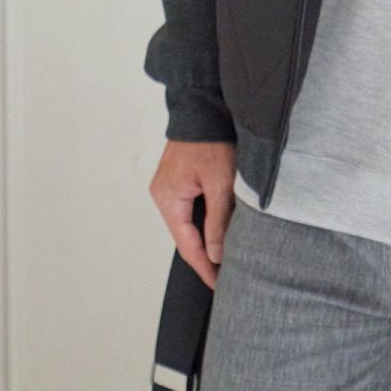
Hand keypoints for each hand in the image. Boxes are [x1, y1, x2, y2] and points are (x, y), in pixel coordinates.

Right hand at [148, 140, 235, 290]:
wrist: (204, 104)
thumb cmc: (211, 139)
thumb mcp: (220, 182)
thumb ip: (218, 221)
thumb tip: (217, 256)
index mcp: (168, 199)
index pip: (188, 246)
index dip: (205, 268)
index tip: (220, 286)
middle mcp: (164, 195)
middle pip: (186, 236)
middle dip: (206, 256)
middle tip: (227, 276)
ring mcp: (170, 186)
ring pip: (190, 222)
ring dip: (207, 237)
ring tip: (227, 257)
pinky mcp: (180, 178)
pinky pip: (192, 207)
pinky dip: (206, 219)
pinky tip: (221, 229)